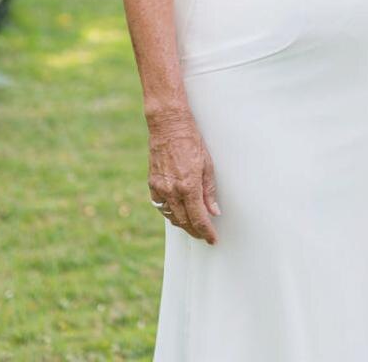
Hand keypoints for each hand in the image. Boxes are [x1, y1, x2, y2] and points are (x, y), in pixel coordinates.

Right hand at [147, 109, 219, 244]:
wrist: (169, 127)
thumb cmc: (192, 142)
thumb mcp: (207, 165)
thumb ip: (209, 191)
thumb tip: (214, 211)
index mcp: (188, 186)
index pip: (199, 218)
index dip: (207, 232)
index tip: (213, 239)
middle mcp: (172, 191)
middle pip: (184, 222)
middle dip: (196, 231)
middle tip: (206, 236)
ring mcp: (160, 189)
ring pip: (172, 216)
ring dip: (183, 225)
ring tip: (194, 227)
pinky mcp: (152, 185)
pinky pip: (162, 206)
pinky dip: (171, 213)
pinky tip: (179, 213)